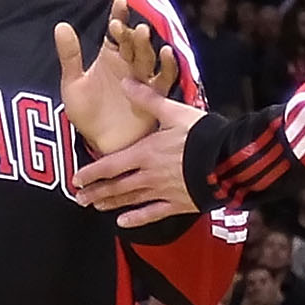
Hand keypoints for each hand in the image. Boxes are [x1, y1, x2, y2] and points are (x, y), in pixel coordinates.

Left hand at [53, 0, 167, 156]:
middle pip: (133, 43)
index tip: (119, 2)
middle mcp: (129, 65)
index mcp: (110, 58)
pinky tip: (165, 53)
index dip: (118, 16)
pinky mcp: (154, 97)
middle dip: (130, 32)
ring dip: (146, 45)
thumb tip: (60, 25)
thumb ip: (70, 56)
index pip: (116, 32)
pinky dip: (168, 66)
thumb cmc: (87, 115)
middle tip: (124, 24)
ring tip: (142, 32)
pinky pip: (164, 79)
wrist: (100, 144)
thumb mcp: (73, 84)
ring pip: (148, 57)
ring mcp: (142, 80)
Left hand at [68, 77, 207, 224]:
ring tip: (96, 206)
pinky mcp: (178, 203)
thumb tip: (125, 82)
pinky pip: (153, 213)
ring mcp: (163, 192)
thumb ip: (147, 99)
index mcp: (146, 153)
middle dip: (96, 192)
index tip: (76, 179)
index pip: (110, 165)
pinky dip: (137, 218)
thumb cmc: (203, 134)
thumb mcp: (174, 112)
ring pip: (131, 200)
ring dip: (111, 203)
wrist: (228, 160)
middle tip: (80, 198)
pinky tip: (123, 222)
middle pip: (116, 186)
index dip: (91, 173)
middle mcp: (149, 175)